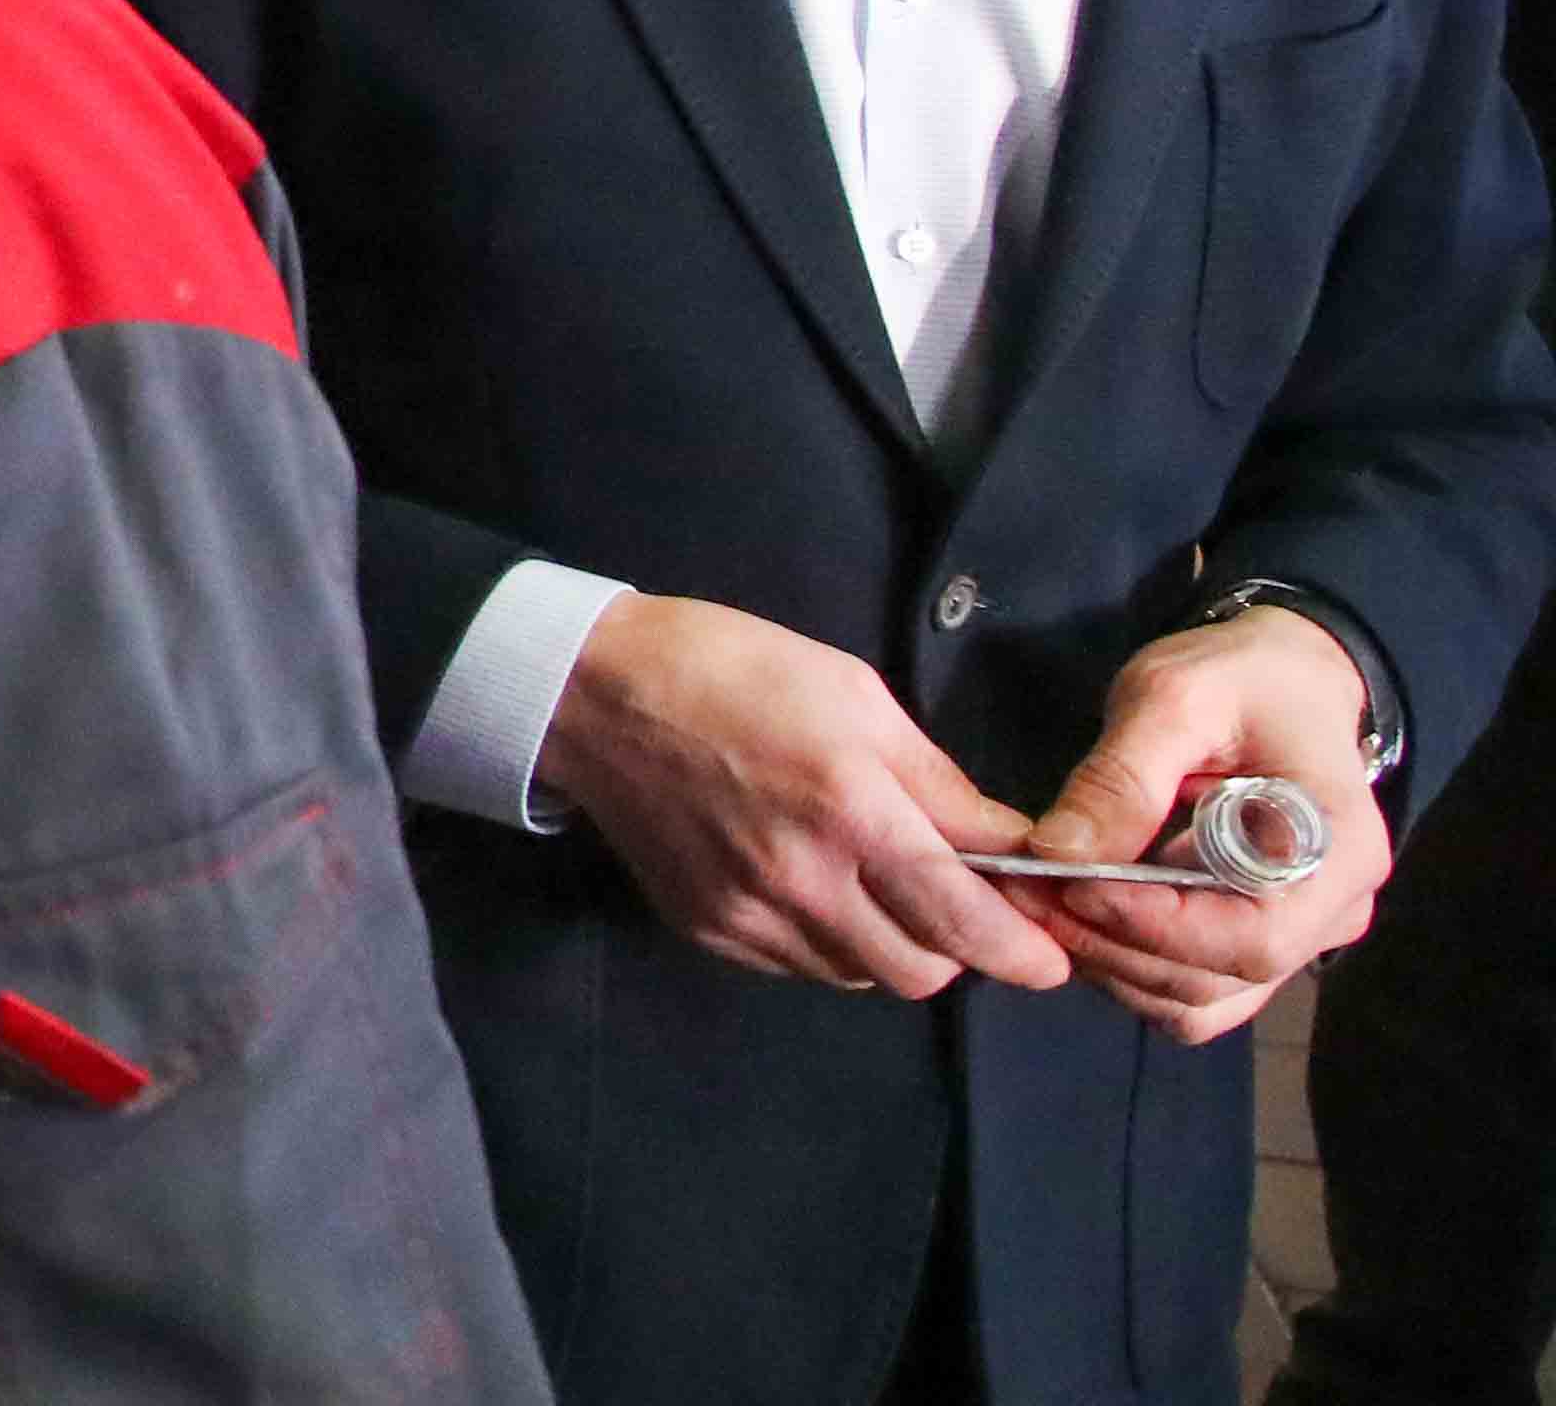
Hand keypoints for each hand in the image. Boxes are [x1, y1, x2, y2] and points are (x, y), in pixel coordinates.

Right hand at [534, 592, 1069, 999]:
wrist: (593, 692)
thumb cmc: (732, 669)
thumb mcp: (856, 696)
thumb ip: (938, 783)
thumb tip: (1011, 844)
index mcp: (853, 810)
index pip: (969, 922)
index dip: (1026, 952)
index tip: (1050, 952)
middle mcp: (804, 879)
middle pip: (922, 971)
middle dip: (957, 947)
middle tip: (955, 901)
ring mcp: (750, 913)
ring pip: (861, 975)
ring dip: (889, 944)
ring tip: (873, 883)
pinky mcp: (709, 928)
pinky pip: (799, 964)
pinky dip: (825, 939)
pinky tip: (808, 882)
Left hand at [999, 607, 1389, 1043]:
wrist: (1283, 684)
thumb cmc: (1241, 680)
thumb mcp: (1175, 698)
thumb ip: (1123, 777)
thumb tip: (1058, 853)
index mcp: (1339, 851)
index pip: (1253, 939)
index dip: (1152, 927)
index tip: (1067, 884)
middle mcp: (1333, 912)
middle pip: (1216, 980)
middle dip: (1109, 944)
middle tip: (1023, 889)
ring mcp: (1298, 937)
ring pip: (1195, 999)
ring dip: (1108, 963)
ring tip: (1041, 898)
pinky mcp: (1252, 941)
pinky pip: (1190, 990)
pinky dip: (1126, 967)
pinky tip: (1079, 912)